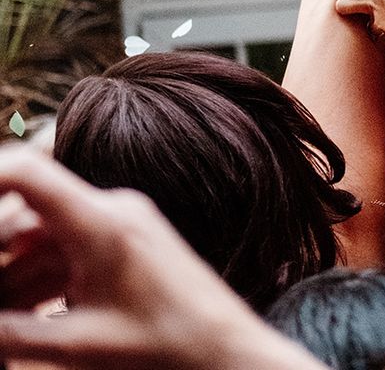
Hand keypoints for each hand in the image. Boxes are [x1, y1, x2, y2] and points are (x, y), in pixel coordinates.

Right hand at [0, 148, 317, 369]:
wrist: (226, 349)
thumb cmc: (164, 347)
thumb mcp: (76, 346)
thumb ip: (10, 334)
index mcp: (100, 221)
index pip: (26, 173)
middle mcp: (110, 210)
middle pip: (24, 214)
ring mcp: (119, 225)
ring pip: (41, 239)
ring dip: (9, 276)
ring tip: (4, 322)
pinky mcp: (123, 245)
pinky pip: (65, 252)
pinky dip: (34, 283)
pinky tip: (19, 323)